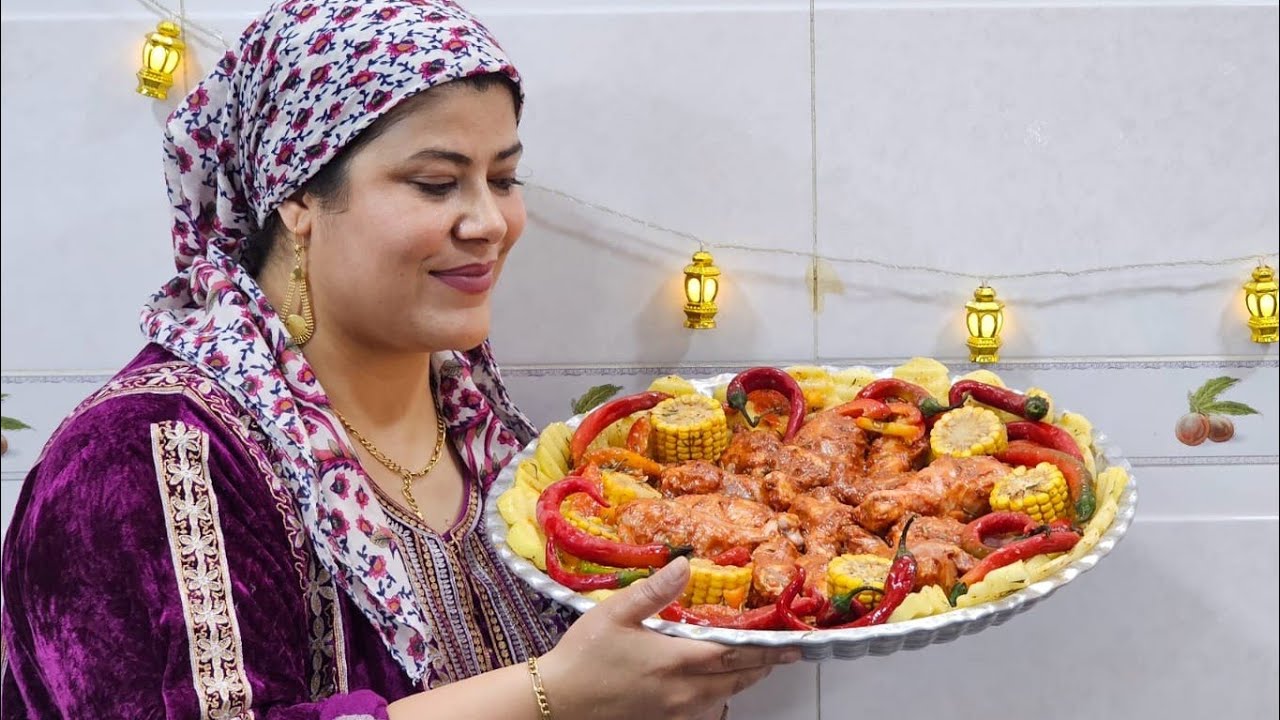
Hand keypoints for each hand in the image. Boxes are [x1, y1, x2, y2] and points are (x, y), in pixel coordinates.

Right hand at [538, 557, 800, 719]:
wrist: (557, 703)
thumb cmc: (584, 655)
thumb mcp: (615, 613)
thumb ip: (655, 591)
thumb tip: (686, 563)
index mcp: (675, 660)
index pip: (734, 653)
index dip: (765, 649)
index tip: (790, 644)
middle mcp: (682, 691)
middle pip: (735, 679)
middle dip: (762, 667)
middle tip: (785, 656)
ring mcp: (673, 711)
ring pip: (722, 699)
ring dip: (743, 683)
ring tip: (757, 669)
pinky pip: (702, 714)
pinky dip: (719, 701)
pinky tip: (716, 693)